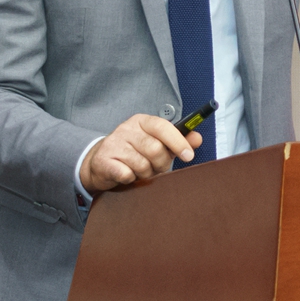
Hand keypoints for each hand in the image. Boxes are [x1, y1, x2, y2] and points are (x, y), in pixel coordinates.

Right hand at [82, 113, 200, 192]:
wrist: (102, 163)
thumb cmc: (135, 153)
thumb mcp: (157, 143)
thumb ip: (178, 140)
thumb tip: (197, 138)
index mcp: (142, 121)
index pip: (163, 127)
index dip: (178, 142)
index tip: (188, 155)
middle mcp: (126, 129)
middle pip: (155, 149)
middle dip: (161, 164)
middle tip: (156, 167)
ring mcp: (113, 143)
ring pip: (142, 164)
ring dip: (145, 173)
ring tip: (140, 170)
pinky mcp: (103, 160)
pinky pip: (127, 174)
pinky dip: (131, 179)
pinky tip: (127, 175)